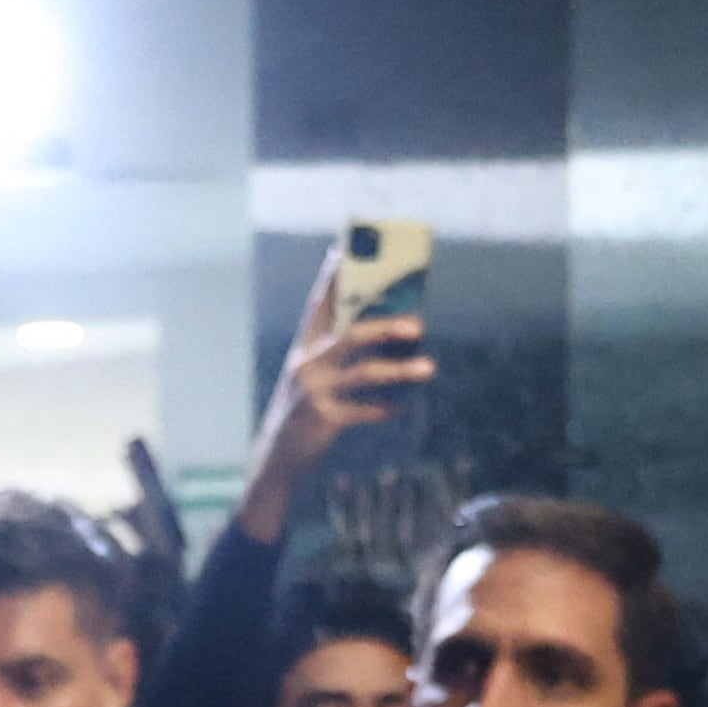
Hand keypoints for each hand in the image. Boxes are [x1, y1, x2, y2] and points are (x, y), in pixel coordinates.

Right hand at [239, 244, 433, 538]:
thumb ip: (340, 352)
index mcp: (305, 346)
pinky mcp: (324, 419)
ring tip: (430, 367)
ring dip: (401, 369)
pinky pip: (363, 411)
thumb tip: (397, 330)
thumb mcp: (314, 375)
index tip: (345, 249)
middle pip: (350, 335)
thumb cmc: (305, 409)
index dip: (333, 277)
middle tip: (420, 323)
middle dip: (386, 325)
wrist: (277, 457)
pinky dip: (386, 409)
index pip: (320, 304)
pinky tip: (402, 407)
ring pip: (365, 373)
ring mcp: (314, 391)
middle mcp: (306, 363)